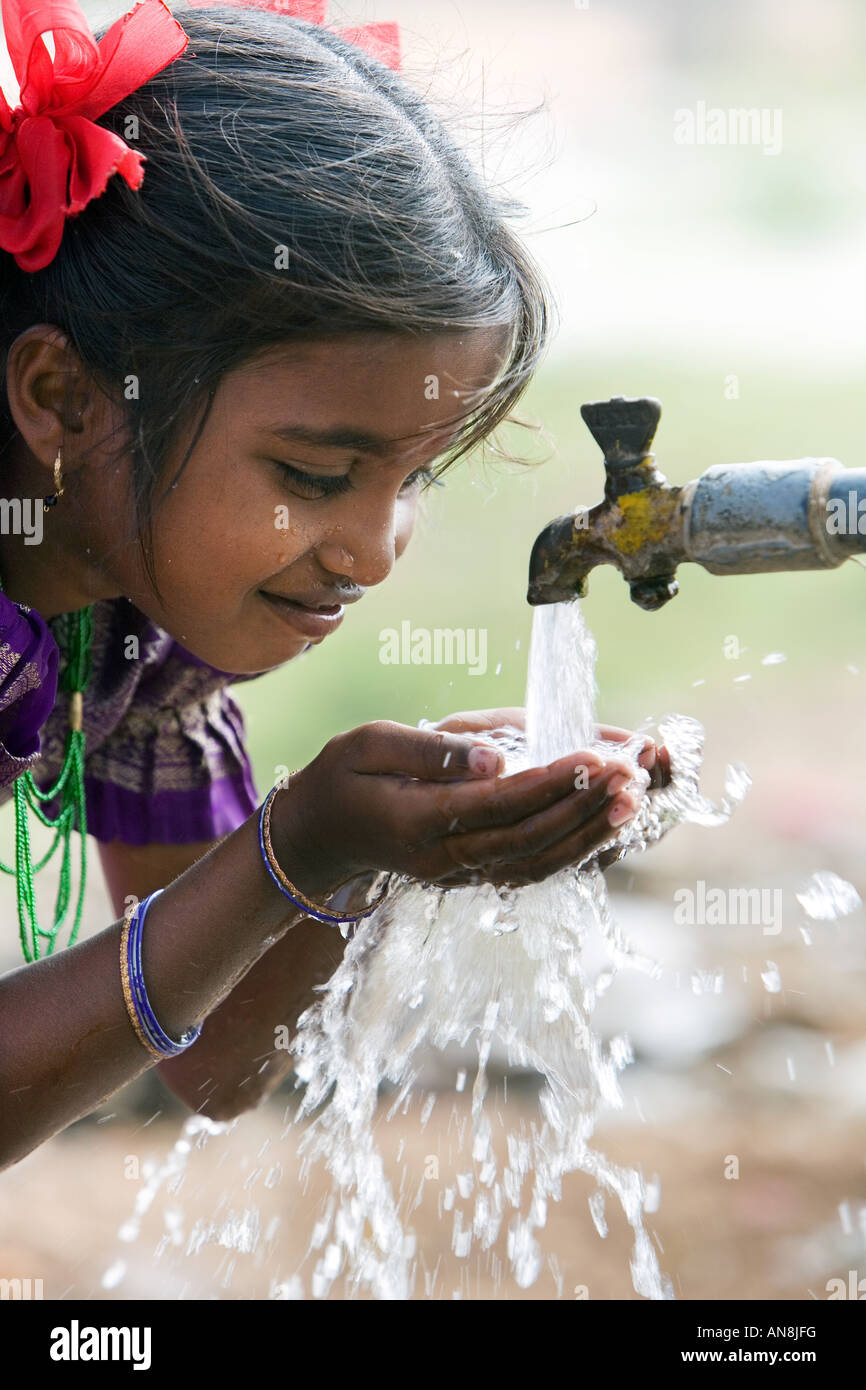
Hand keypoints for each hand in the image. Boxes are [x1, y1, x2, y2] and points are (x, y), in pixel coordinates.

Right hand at [269, 717, 647, 897]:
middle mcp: (444, 859)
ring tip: (633, 799)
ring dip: (589, 833)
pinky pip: (532, 868)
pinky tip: (605, 823)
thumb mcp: (368, 744)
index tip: (596, 758)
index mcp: (416, 822)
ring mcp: (460, 874)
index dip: (551, 783)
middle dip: (585, 807)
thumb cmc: (343, 777)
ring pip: (537, 862)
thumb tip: (491, 757)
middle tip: (632, 774)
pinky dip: (574, 848)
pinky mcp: (473, 875)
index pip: (498, 804)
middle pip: (528, 838)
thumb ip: (429, 750)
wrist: (319, 835)